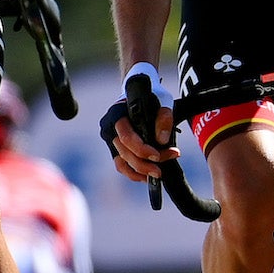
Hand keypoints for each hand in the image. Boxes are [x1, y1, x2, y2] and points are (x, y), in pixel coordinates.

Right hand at [100, 66, 178, 181]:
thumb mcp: (162, 101)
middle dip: (145, 164)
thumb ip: (164, 118)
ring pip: (123, 162)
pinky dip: (134, 173)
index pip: (127, 137)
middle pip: (126, 152)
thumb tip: (162, 142)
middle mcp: (109, 128)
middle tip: (162, 171)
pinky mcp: (115, 149)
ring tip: (158, 174)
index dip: (142, 149)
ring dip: (141, 171)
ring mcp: (111, 140)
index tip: (159, 155)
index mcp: (117, 115)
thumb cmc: (152, 97)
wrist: (141, 95)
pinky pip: (122, 166)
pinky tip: (147, 177)